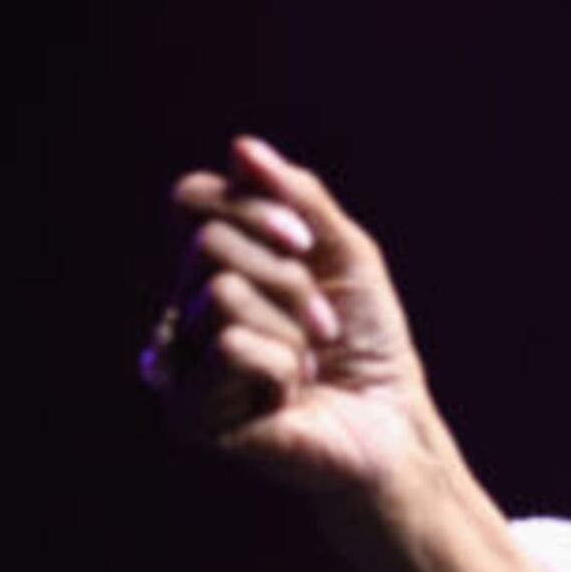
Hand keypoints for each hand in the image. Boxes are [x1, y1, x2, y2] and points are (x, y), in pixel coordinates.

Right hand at [145, 136, 441, 504]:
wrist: (393, 423)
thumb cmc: (367, 342)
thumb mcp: (344, 253)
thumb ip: (297, 197)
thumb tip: (241, 148)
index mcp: (208, 267)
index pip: (191, 199)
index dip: (254, 209)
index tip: (306, 244)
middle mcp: (182, 308)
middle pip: (209, 243)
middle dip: (288, 280)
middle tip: (320, 327)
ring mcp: (178, 362)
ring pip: (220, 293)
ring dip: (289, 330)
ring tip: (305, 369)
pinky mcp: (187, 412)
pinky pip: (230, 346)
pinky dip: (280, 369)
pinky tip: (284, 400)